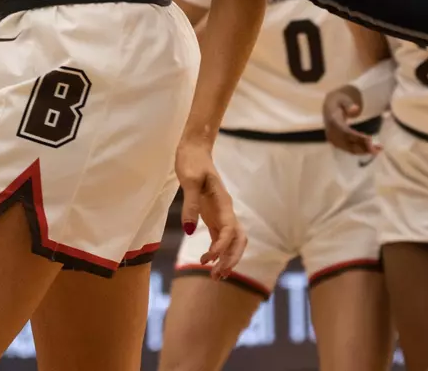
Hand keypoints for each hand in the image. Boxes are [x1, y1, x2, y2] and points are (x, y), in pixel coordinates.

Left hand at [175, 139, 245, 279]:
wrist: (195, 150)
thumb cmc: (192, 162)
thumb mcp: (189, 180)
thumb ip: (190, 204)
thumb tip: (189, 231)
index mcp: (223, 201)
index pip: (229, 229)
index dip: (221, 246)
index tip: (207, 259)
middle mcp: (226, 210)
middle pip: (238, 239)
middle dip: (231, 259)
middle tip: (216, 276)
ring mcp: (221, 213)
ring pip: (232, 241)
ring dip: (227, 258)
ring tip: (215, 276)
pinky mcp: (213, 215)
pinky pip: (221, 237)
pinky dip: (218, 251)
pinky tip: (210, 262)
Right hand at [323, 85, 381, 155]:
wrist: (329, 108)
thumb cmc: (338, 102)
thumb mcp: (342, 99)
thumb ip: (348, 104)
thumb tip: (355, 109)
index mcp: (333, 121)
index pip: (346, 132)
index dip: (358, 137)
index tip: (370, 140)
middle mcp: (332, 133)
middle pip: (349, 143)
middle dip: (364, 147)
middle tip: (378, 148)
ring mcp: (334, 140)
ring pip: (350, 149)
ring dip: (364, 151)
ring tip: (378, 149)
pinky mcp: (337, 144)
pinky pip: (349, 149)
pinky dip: (360, 151)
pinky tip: (370, 149)